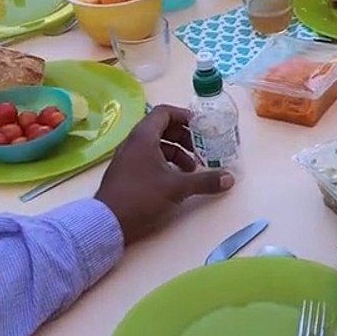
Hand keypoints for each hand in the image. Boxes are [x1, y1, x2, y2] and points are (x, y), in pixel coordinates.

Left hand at [95, 105, 234, 245]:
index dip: (184, 116)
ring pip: (156, 144)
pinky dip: (165, 162)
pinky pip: (148, 158)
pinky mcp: (126, 172)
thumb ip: (205, 180)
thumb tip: (230, 178)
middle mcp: (133, 142)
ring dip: (177, 151)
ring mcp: (127, 158)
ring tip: (192, 168)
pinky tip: (177, 180)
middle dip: (184, 136)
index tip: (201, 126)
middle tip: (201, 148)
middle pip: (161, 127)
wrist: (106, 222)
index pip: (164, 112)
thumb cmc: (141, 197)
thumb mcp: (177, 187)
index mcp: (143, 137)